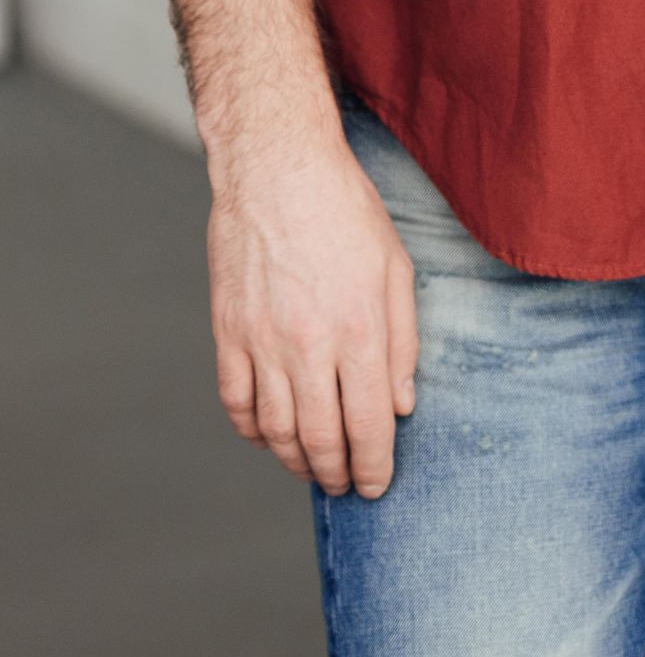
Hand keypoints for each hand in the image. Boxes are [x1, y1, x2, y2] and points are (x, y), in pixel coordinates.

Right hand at [208, 139, 418, 498]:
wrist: (278, 171)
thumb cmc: (346, 212)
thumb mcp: (397, 269)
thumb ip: (403, 343)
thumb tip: (402, 405)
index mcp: (360, 330)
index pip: (369, 426)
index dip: (374, 467)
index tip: (376, 486)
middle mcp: (309, 345)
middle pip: (321, 438)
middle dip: (336, 474)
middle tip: (344, 485)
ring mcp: (262, 342)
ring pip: (275, 430)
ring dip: (296, 461)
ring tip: (312, 468)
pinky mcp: (228, 333)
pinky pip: (236, 402)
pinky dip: (252, 431)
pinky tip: (270, 435)